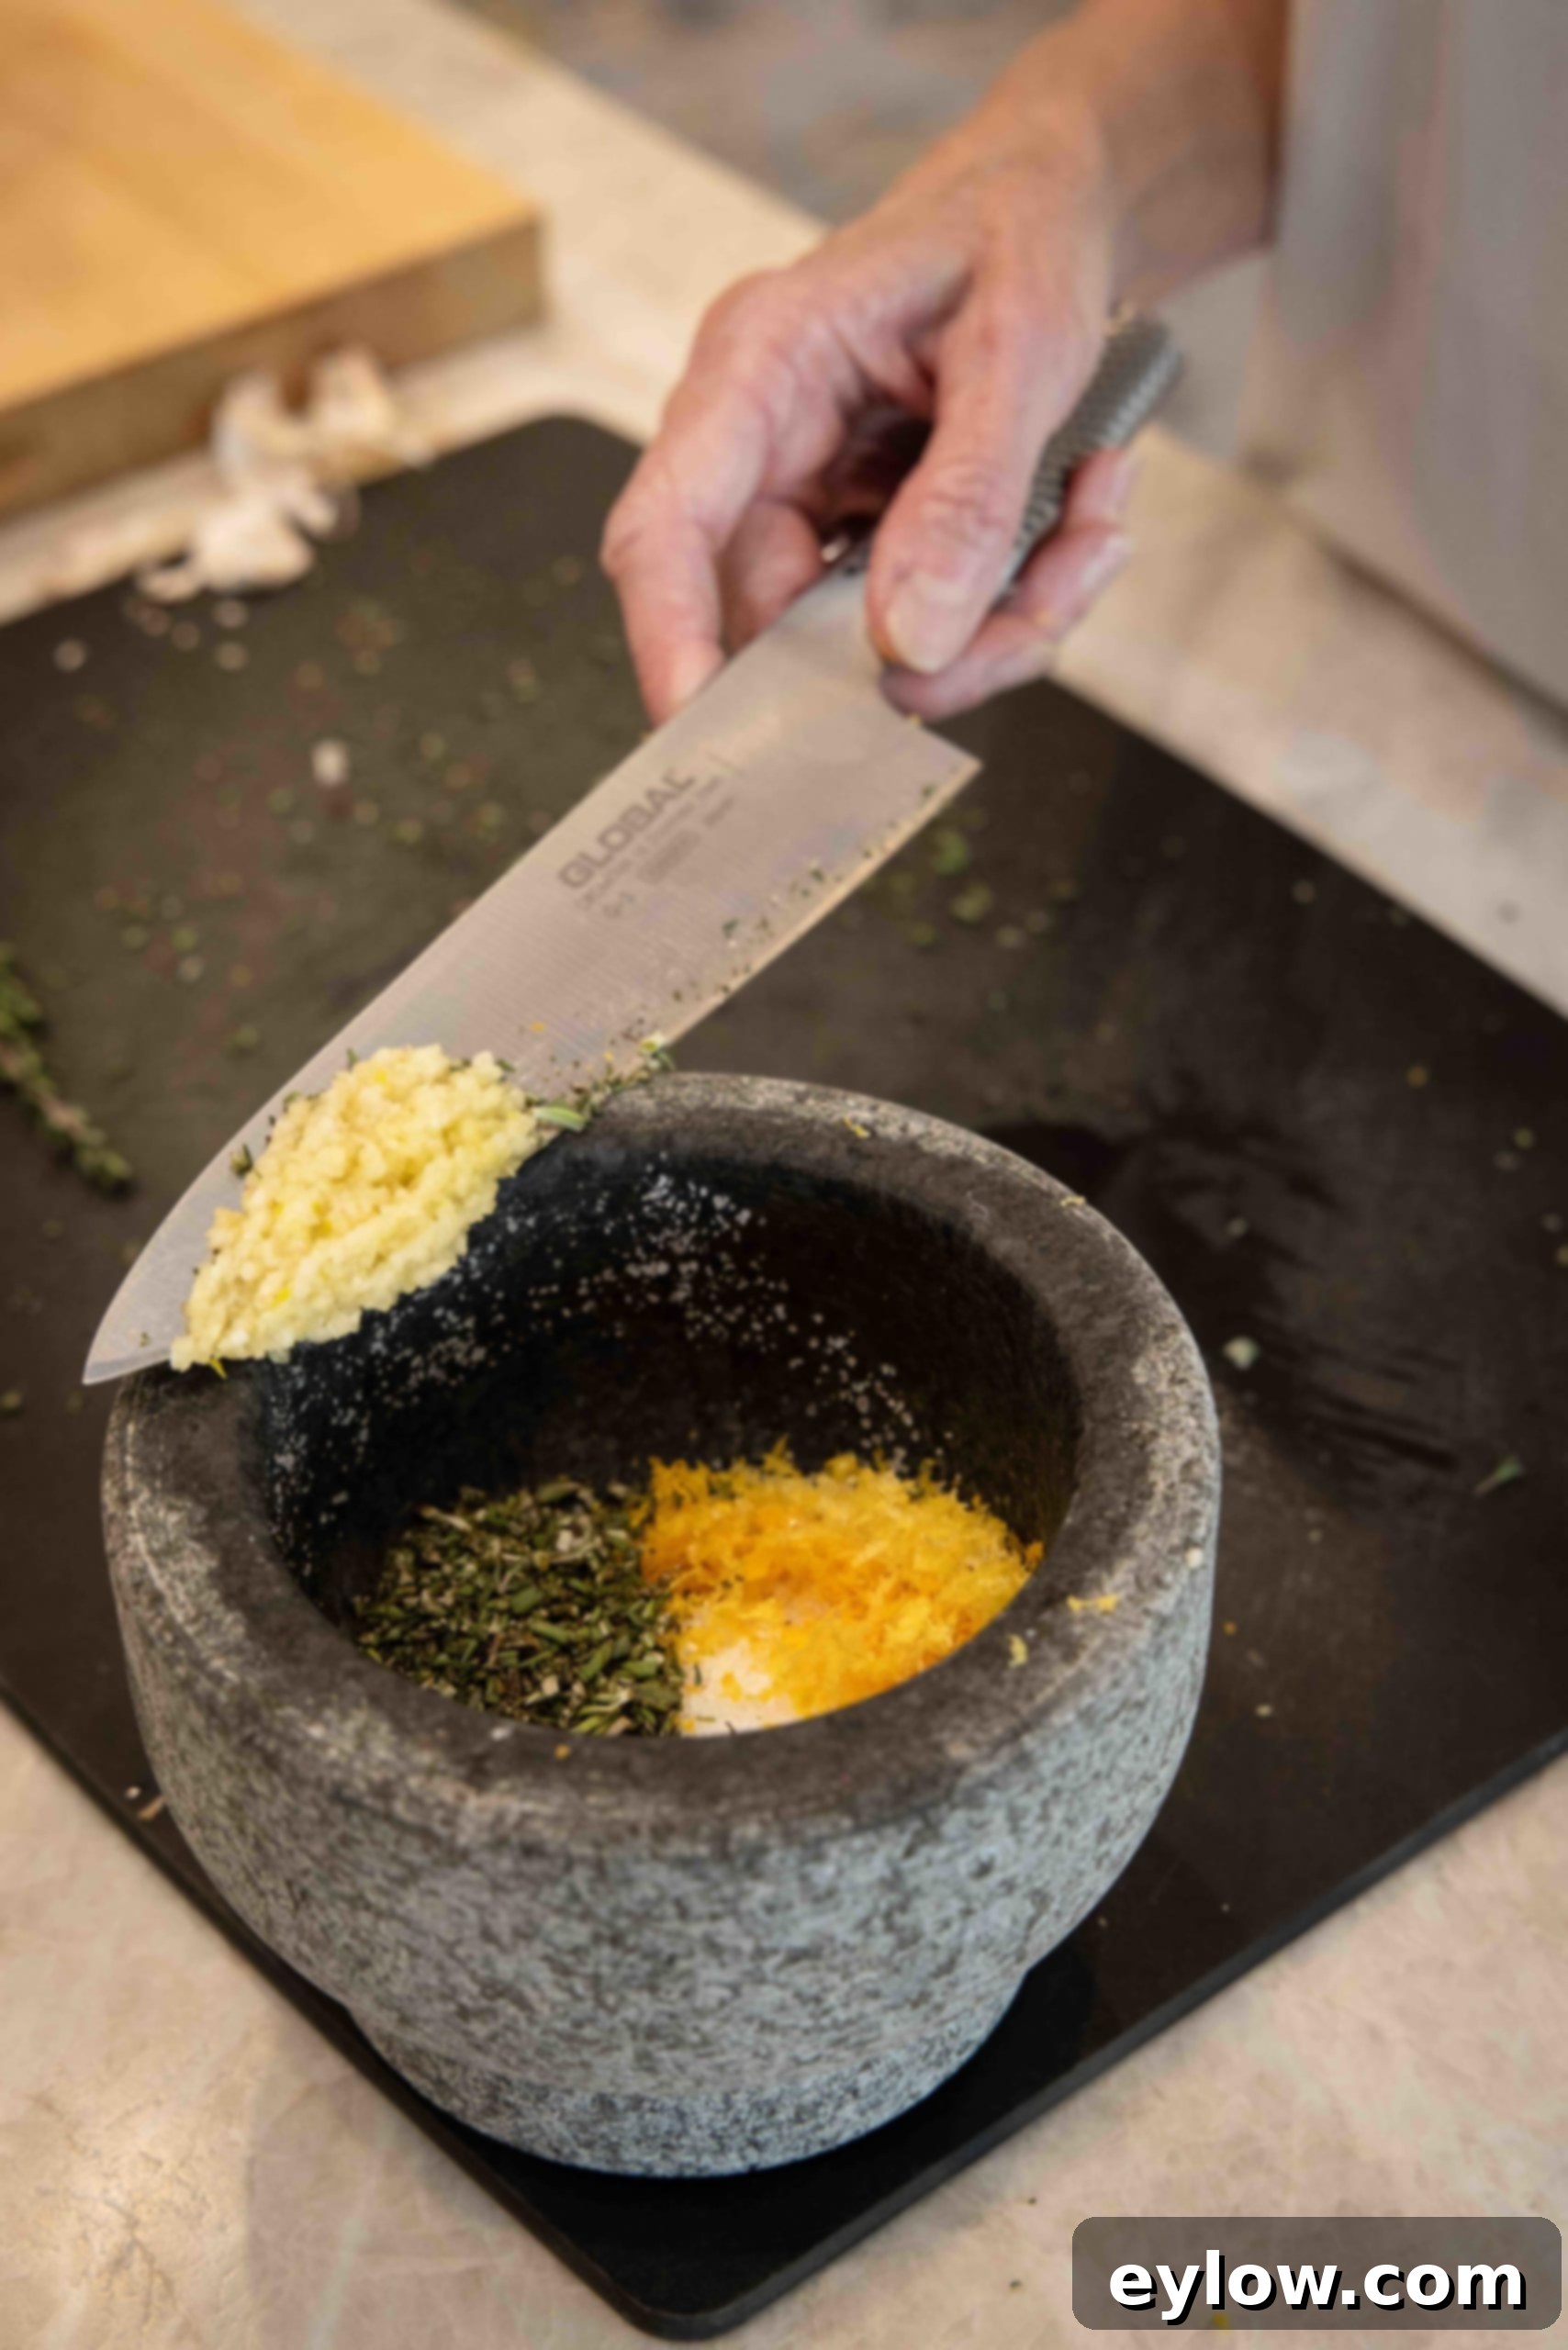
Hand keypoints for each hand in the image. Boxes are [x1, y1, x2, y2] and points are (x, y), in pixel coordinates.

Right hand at [601, 107, 1133, 726]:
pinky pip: (931, 628)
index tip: (703, 734)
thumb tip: (909, 645)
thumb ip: (965, 499)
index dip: (669, 640)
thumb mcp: (1019, 349)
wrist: (1054, 206)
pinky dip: (1020, 601)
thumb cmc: (1017, 233)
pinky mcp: (873, 541)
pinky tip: (1080, 514)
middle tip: (1038, 615)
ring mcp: (818, 504)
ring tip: (1088, 525)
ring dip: (1000, 624)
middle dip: (927, 651)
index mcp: (759, 369)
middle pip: (785, 623)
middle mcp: (766, 449)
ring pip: (871, 646)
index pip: (667, 528)